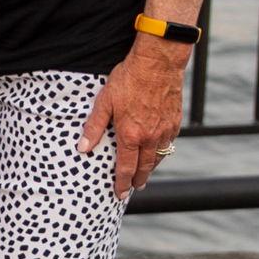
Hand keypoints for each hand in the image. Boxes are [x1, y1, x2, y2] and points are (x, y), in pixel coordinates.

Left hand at [80, 37, 186, 195]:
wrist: (158, 64)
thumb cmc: (128, 80)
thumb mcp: (104, 102)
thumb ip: (94, 127)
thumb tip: (82, 149)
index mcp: (130, 134)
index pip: (125, 167)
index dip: (121, 182)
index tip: (119, 194)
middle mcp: (150, 136)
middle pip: (144, 167)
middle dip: (137, 180)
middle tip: (133, 189)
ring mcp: (165, 130)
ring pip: (158, 157)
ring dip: (151, 168)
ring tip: (144, 175)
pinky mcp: (175, 122)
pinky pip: (168, 144)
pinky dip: (161, 153)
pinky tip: (157, 153)